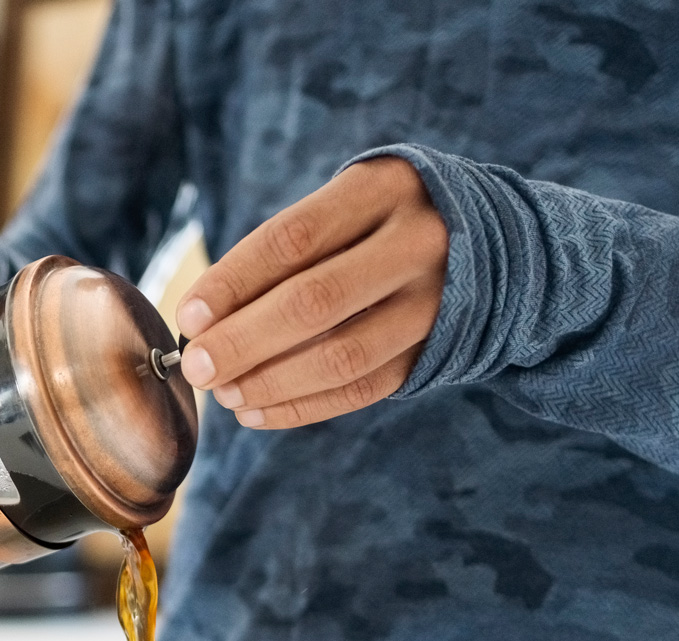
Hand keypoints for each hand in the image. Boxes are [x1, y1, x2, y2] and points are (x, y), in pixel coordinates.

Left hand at [175, 157, 445, 427]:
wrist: (489, 240)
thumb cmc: (378, 221)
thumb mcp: (343, 205)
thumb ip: (282, 251)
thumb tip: (201, 319)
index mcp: (383, 190)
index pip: (295, 238)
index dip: (235, 280)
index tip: (189, 316)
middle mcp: (417, 244)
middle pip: (317, 300)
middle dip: (245, 341)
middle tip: (196, 367)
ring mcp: (435, 302)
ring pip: (343, 355)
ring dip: (271, 382)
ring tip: (224, 393)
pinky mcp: (436, 350)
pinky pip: (363, 389)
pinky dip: (303, 407)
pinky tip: (256, 412)